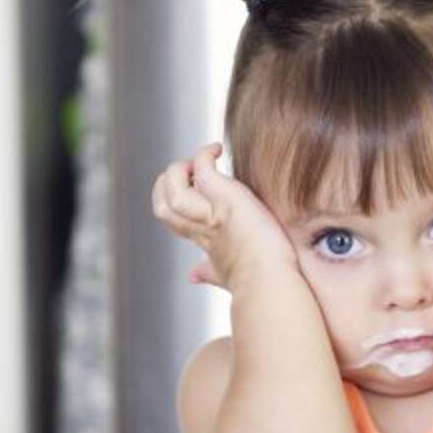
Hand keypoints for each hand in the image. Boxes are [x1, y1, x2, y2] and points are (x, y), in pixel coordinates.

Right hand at [150, 142, 296, 290]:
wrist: (270, 283)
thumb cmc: (262, 283)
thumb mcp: (230, 275)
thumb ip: (211, 272)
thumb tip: (192, 276)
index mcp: (206, 244)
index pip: (178, 222)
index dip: (177, 207)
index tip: (194, 197)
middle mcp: (201, 227)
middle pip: (163, 205)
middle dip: (166, 187)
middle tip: (189, 173)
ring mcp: (209, 212)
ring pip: (171, 190)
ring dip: (178, 171)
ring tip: (201, 161)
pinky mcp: (224, 197)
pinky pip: (201, 167)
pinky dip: (203, 154)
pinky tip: (216, 149)